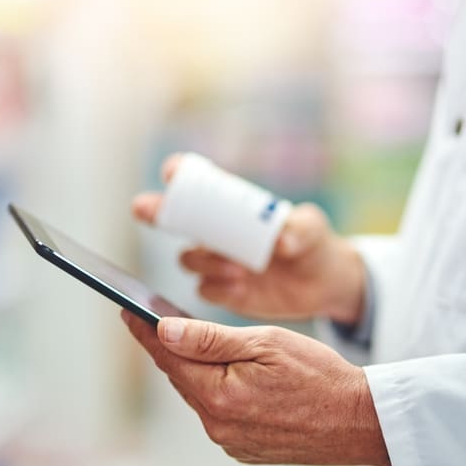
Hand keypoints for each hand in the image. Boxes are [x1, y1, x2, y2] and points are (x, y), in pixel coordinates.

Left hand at [122, 311, 389, 465]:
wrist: (361, 422)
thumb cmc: (321, 375)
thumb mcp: (266, 343)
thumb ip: (210, 339)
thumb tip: (163, 331)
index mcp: (220, 396)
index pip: (168, 358)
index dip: (144, 332)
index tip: (125, 311)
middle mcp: (219, 425)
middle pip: (181, 377)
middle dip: (169, 349)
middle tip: (152, 320)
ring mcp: (231, 441)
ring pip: (199, 395)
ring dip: (195, 370)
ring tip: (190, 343)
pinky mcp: (245, 449)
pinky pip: (218, 413)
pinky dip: (216, 391)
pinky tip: (226, 374)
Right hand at [132, 154, 365, 323]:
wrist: (323, 284)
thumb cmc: (314, 244)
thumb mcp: (312, 229)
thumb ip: (300, 229)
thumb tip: (281, 240)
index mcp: (232, 207)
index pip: (197, 183)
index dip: (179, 174)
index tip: (172, 173)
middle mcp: (216, 233)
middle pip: (172, 218)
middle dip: (155, 210)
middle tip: (143, 208)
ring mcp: (216, 262)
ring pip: (188, 258)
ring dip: (205, 261)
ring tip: (240, 269)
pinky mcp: (222, 291)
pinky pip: (204, 289)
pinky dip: (218, 287)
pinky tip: (242, 288)